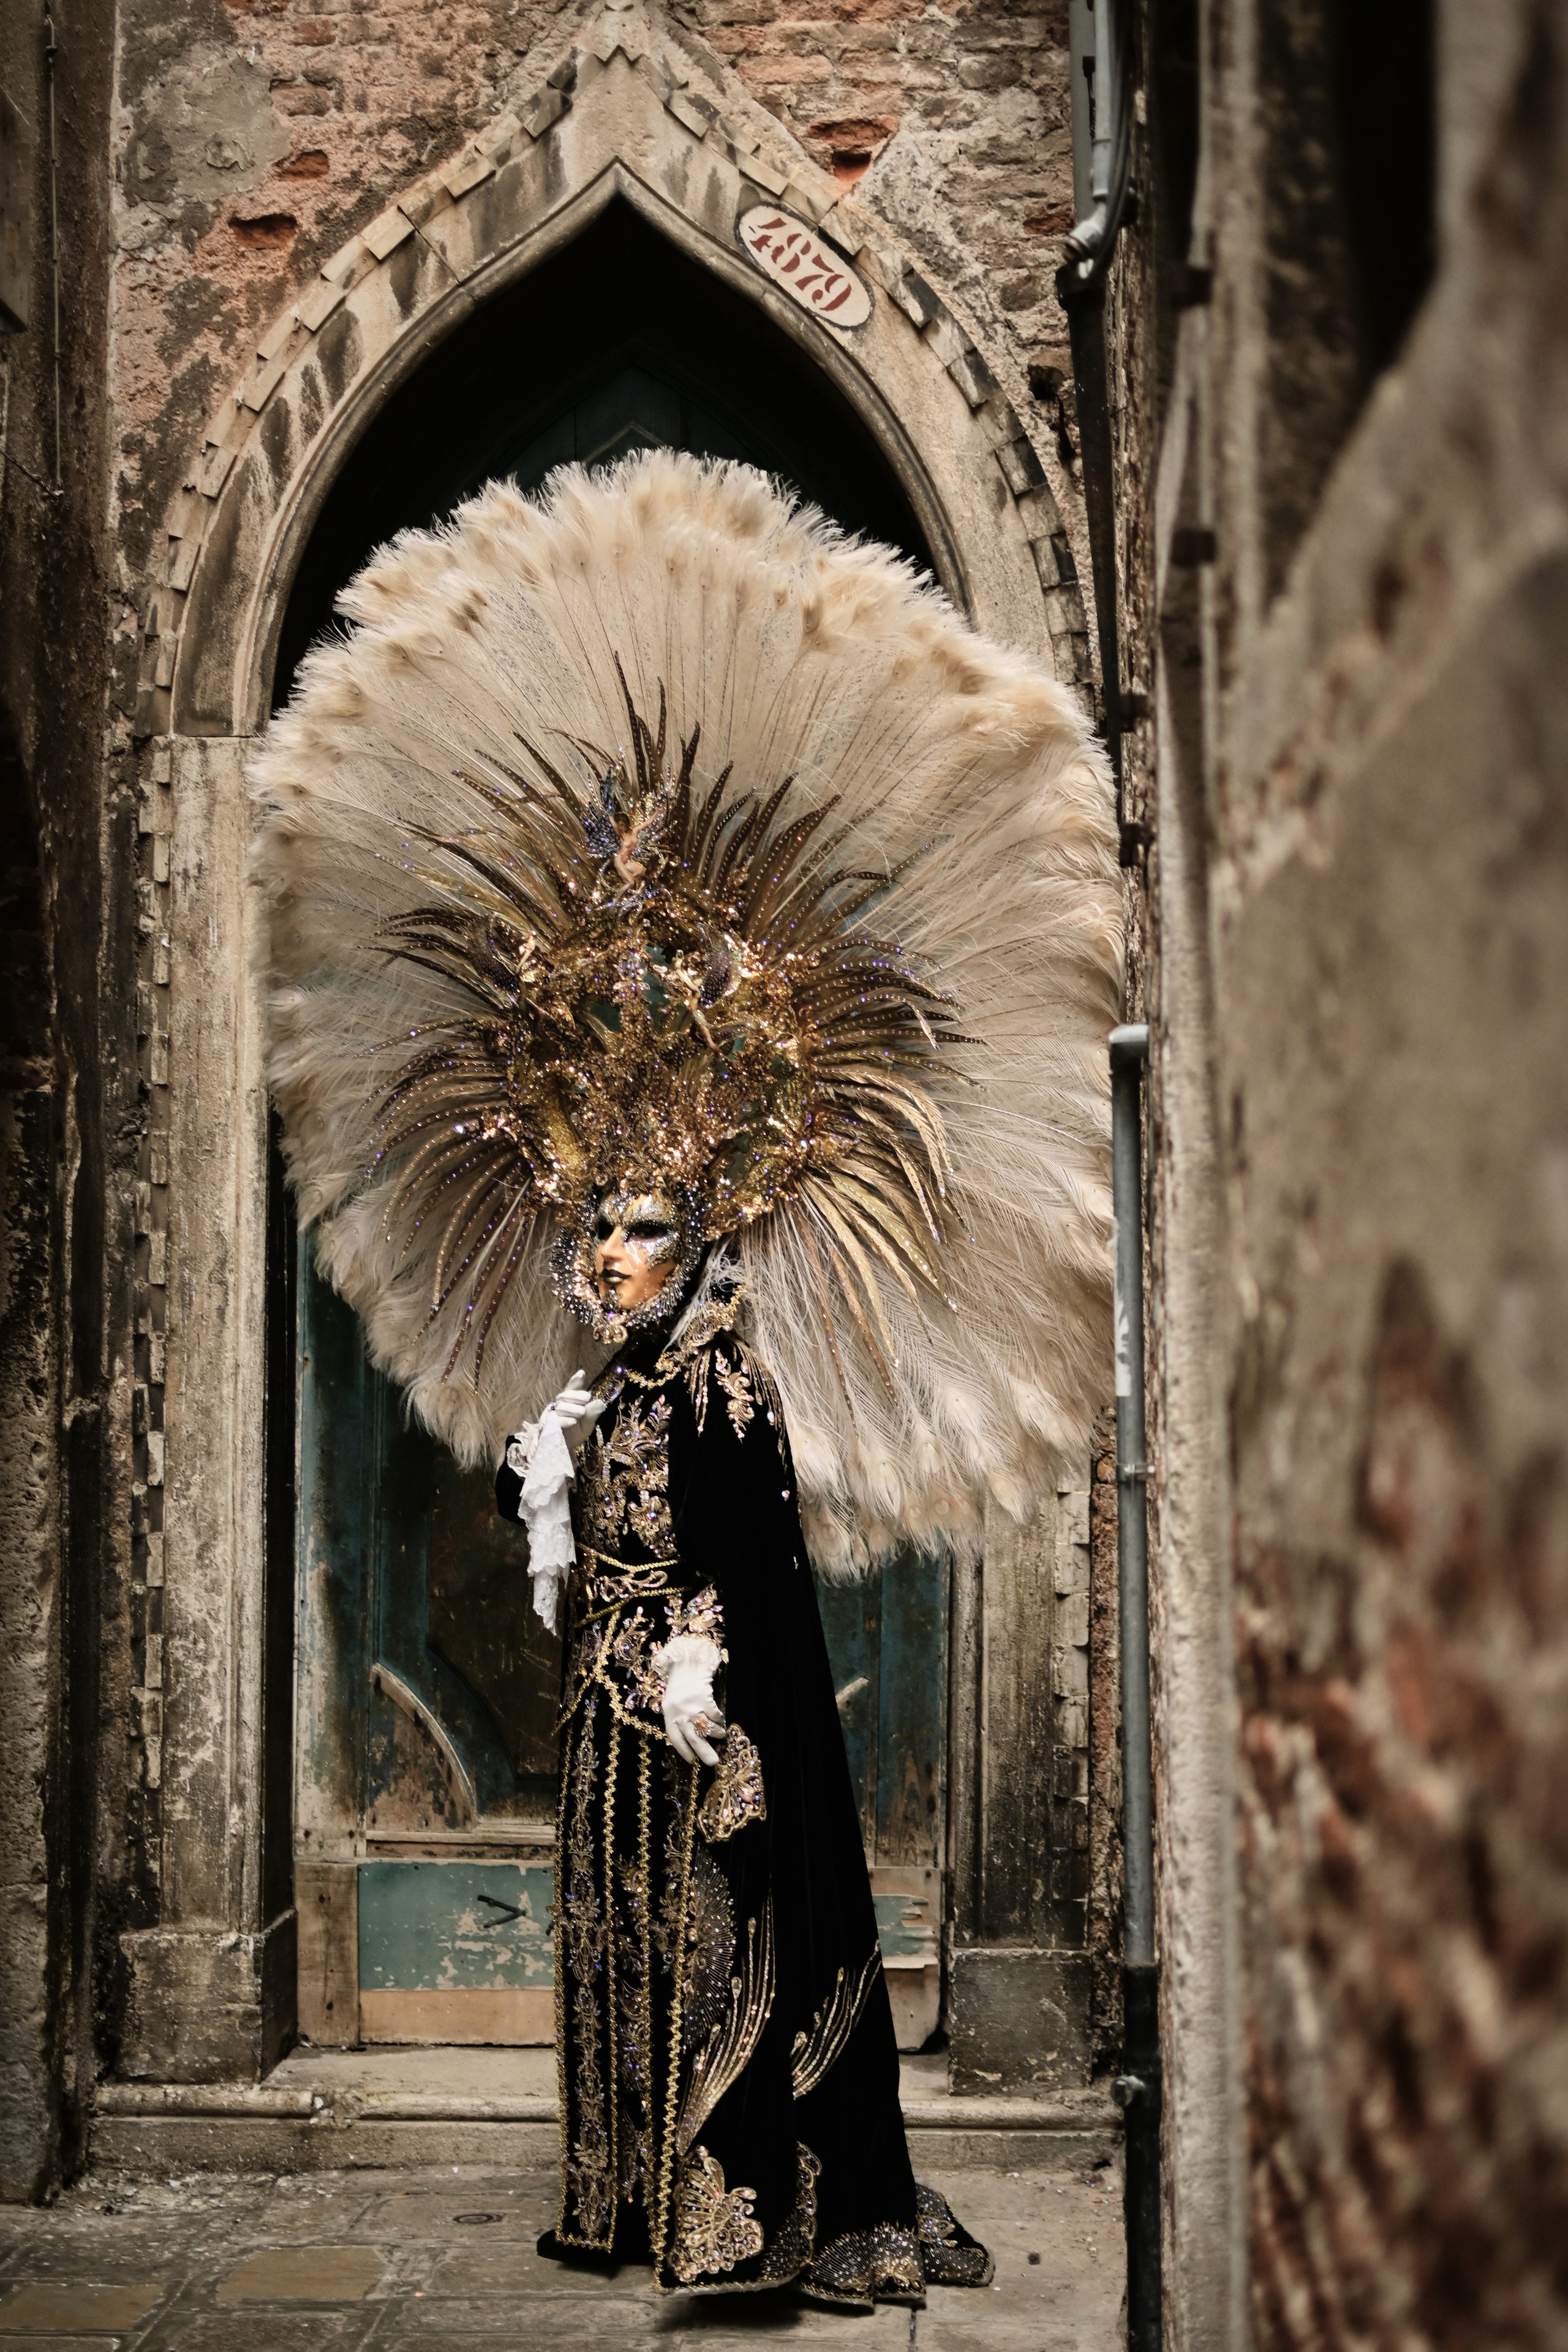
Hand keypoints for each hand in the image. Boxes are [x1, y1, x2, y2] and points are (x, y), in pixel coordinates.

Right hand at [549, 1370, 606, 1452]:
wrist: (563, 1450)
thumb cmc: (574, 1433)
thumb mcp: (587, 1424)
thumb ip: (592, 1413)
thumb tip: (601, 1402)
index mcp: (568, 1402)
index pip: (571, 1389)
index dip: (575, 1381)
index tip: (581, 1373)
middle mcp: (557, 1405)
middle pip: (564, 1395)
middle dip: (576, 1395)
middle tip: (587, 1398)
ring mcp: (550, 1415)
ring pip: (559, 1406)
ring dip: (571, 1408)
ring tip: (582, 1412)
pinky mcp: (545, 1427)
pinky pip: (553, 1421)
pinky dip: (563, 1420)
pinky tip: (572, 1421)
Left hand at [653, 1634, 725, 1767]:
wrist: (687, 1662)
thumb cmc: (680, 1686)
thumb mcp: (673, 1704)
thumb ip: (678, 1720)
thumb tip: (692, 1742)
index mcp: (668, 1714)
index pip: (675, 1738)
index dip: (684, 1750)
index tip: (692, 1761)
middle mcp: (678, 1712)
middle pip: (692, 1737)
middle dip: (704, 1751)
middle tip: (713, 1763)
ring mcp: (691, 1705)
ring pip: (706, 1727)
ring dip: (715, 1733)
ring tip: (720, 1735)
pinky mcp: (703, 1697)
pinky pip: (714, 1715)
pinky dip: (719, 1719)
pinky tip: (721, 1720)